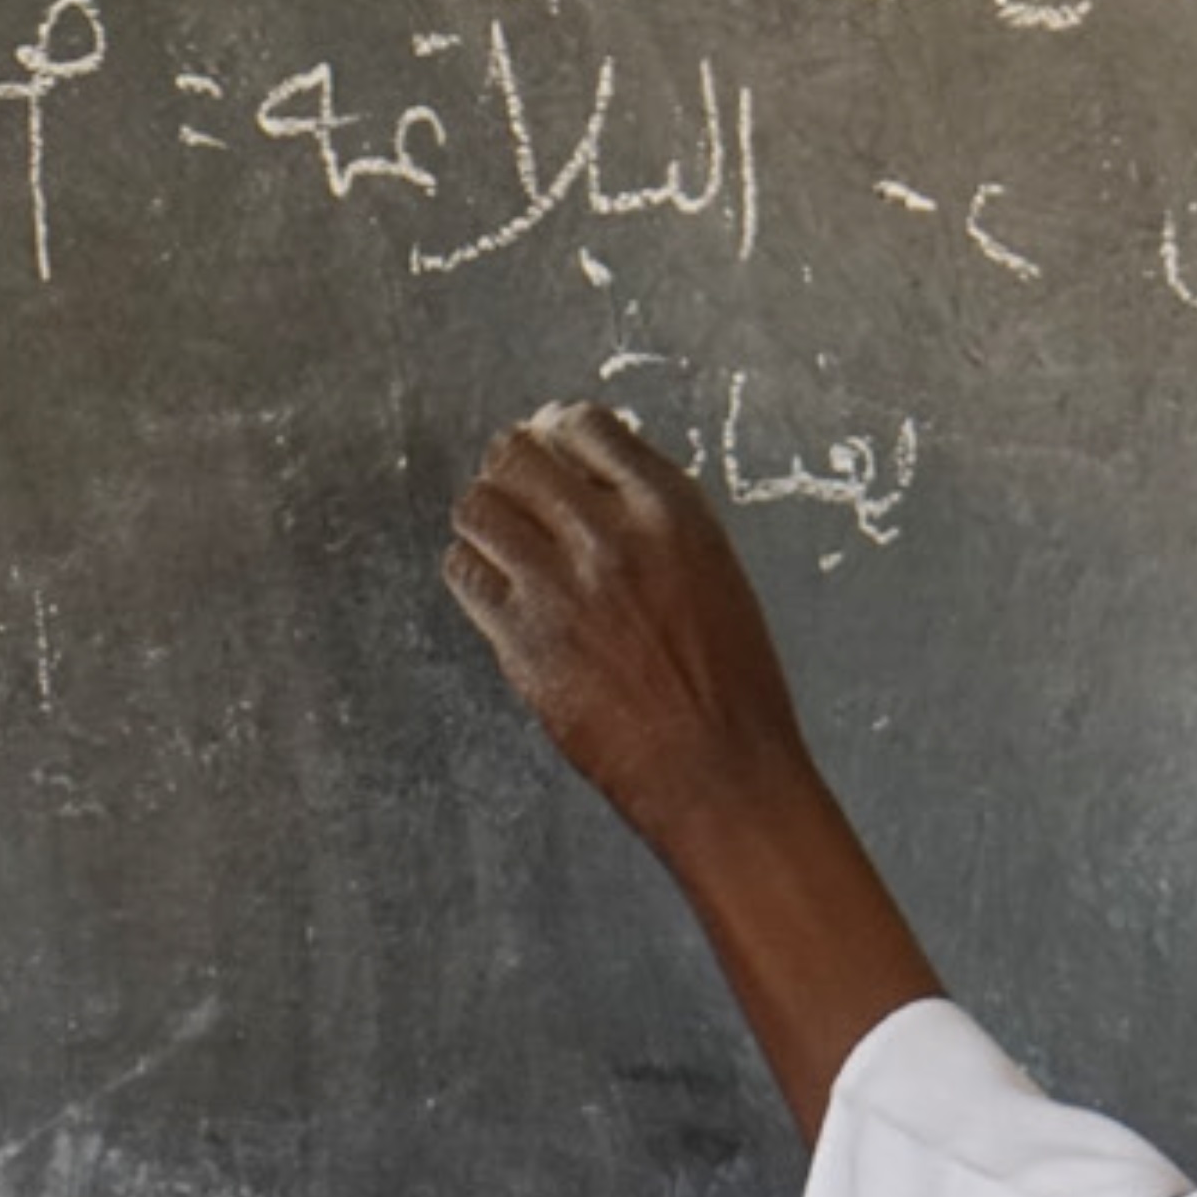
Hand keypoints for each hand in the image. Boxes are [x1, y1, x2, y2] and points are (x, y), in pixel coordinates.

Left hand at [441, 399, 943, 1142]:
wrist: (721, 770)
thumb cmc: (731, 680)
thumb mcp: (712, 571)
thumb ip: (653, 520)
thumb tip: (586, 475)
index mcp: (672, 511)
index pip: (584, 425)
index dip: (556, 434)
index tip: (548, 448)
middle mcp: (612, 536)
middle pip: (516, 457)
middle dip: (510, 470)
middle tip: (513, 493)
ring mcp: (561, 587)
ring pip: (478, 507)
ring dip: (483, 518)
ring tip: (500, 541)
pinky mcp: (522, 640)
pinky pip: (465, 573)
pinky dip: (473, 574)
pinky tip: (495, 592)